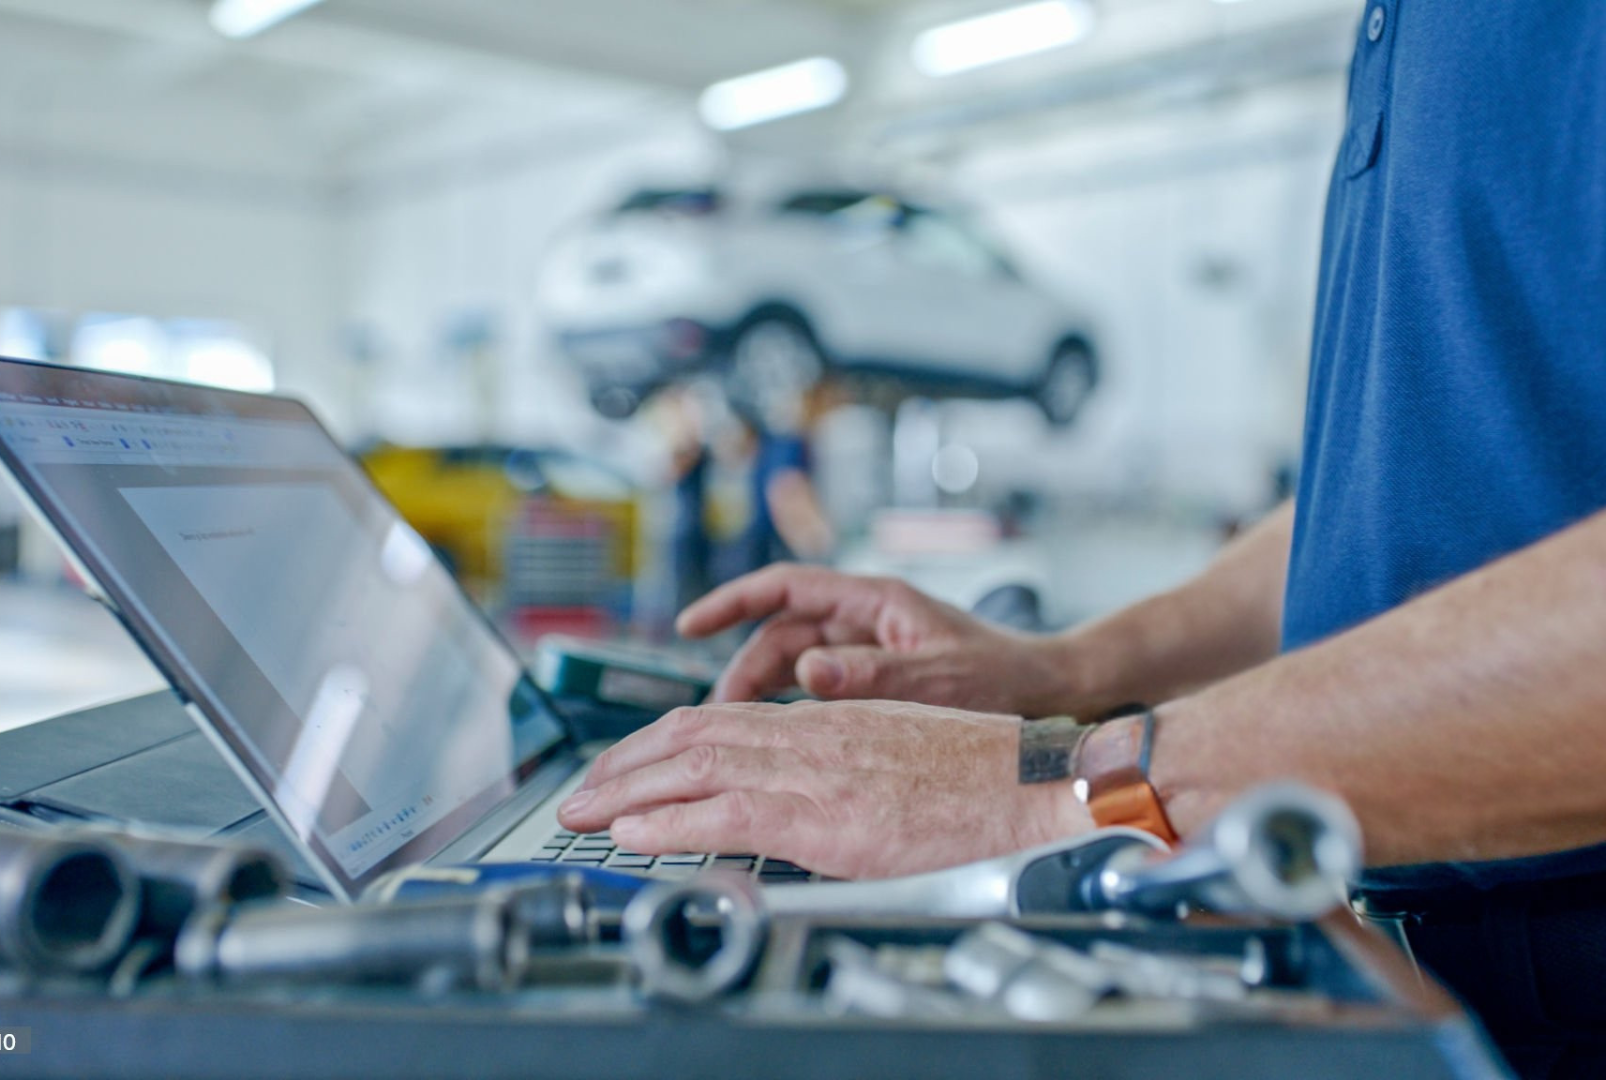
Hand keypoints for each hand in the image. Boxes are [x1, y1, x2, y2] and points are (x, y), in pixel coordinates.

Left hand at [554, 701, 1093, 878]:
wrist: (1027, 784)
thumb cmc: (978, 776)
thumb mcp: (894, 755)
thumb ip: (840, 767)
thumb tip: (803, 797)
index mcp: (824, 719)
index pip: (719, 719)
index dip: (659, 741)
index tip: (623, 765)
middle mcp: (807, 735)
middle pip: (689, 734)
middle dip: (622, 764)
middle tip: (579, 792)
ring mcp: (811, 772)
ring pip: (690, 767)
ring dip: (624, 792)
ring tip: (581, 814)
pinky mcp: (820, 816)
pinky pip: (723, 813)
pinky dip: (667, 823)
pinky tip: (633, 835)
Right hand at [679, 564, 1086, 714]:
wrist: (1053, 696)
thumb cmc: (1006, 680)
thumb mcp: (938, 678)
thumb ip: (873, 676)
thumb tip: (808, 673)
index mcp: (876, 600)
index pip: (786, 587)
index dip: (733, 601)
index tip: (691, 624)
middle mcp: (866, 619)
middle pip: (781, 633)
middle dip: (742, 670)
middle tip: (715, 717)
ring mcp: (869, 649)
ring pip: (794, 665)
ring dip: (763, 695)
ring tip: (736, 735)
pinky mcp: (876, 680)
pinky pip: (817, 690)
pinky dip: (792, 710)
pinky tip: (777, 743)